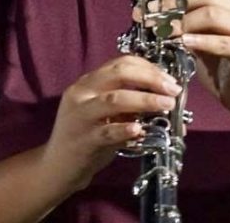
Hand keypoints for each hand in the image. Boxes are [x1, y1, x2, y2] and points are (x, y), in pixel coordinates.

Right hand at [44, 54, 182, 190]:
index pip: (121, 63)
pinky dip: (126, 129)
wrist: (56, 168)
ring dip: (145, 100)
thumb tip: (164, 96)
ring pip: (115, 99)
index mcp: (88, 82)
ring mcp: (81, 116)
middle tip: (172, 89)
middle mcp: (82, 94)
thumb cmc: (86, 136)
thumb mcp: (103, 113)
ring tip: (167, 105)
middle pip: (119, 74)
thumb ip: (127, 101)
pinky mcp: (83, 140)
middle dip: (150, 79)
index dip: (148, 67)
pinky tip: (140, 129)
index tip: (169, 78)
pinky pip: (107, 131)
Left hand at [159, 0, 229, 118]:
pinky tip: (184, 44)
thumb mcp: (197, 37)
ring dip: (184, 22)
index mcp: (226, 1)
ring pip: (213, 13)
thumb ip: (182, 22)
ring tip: (165, 32)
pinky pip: (222, 42)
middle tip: (149, 14)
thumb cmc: (220, 64)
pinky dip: (200, 41)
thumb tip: (150, 12)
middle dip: (172, 2)